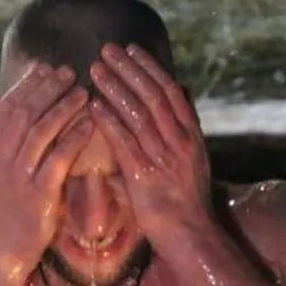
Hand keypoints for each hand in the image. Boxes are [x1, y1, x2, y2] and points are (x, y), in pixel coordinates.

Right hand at [0, 62, 90, 264]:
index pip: (7, 106)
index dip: (27, 84)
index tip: (46, 68)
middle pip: (25, 113)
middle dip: (47, 89)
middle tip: (69, 72)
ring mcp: (17, 176)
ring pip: (41, 131)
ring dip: (63, 108)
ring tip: (82, 92)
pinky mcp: (38, 194)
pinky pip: (59, 159)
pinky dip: (74, 138)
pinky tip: (89, 124)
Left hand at [89, 43, 213, 244]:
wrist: (191, 236)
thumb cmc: (186, 202)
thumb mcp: (193, 159)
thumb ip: (182, 127)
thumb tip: (180, 92)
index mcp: (191, 136)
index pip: (170, 92)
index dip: (150, 68)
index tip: (131, 49)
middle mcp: (180, 142)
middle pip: (154, 95)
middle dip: (129, 70)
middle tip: (107, 49)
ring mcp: (164, 158)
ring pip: (139, 114)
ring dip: (116, 88)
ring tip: (96, 70)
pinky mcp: (145, 177)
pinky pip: (125, 143)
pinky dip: (109, 121)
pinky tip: (93, 106)